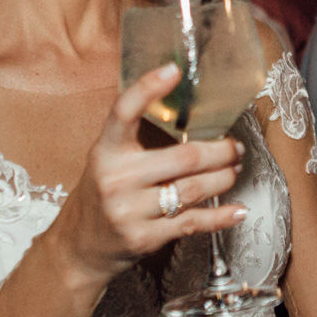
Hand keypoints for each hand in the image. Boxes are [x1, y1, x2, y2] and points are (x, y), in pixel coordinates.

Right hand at [53, 63, 249, 282]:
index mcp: (105, 151)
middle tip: (234, 146)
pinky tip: (237, 210)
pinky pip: (192, 223)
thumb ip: (135, 138)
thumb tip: (184, 108)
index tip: (174, 70)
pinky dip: (220, 216)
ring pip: (193, 190)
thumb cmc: (101, 195)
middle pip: (183, 158)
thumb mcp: (107, 160)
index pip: (124, 112)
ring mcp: (129, 211)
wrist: (79, 246)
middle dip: (219, 151)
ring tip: (234, 170)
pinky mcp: (144, 238)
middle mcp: (115, 179)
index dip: (147, 88)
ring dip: (223, 178)